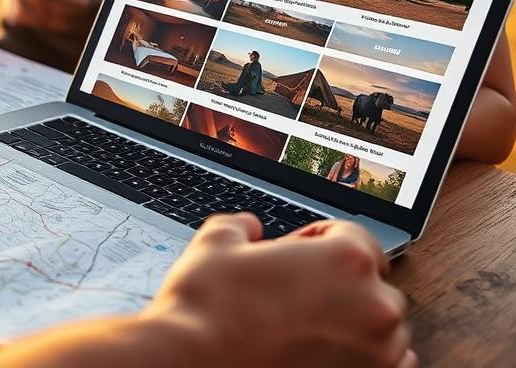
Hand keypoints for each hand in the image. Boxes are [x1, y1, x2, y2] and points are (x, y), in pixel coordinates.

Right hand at [142, 214, 413, 367]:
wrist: (190, 363)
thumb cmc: (207, 308)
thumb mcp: (217, 240)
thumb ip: (244, 225)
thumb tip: (250, 230)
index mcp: (348, 260)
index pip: (355, 237)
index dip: (319, 241)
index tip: (298, 254)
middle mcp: (375, 308)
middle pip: (372, 283)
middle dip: (339, 285)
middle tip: (294, 293)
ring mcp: (376, 356)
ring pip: (383, 329)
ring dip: (353, 323)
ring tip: (303, 327)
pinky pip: (390, 367)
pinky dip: (362, 358)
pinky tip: (323, 353)